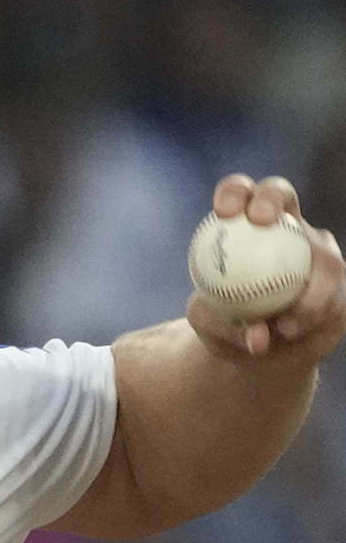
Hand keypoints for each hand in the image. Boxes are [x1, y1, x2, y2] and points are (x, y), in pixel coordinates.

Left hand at [186, 174, 345, 362]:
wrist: (255, 350)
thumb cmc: (225, 326)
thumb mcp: (210, 324)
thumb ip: (225, 322)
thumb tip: (257, 335)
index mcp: (247, 228)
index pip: (241, 194)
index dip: (235, 192)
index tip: (224, 212)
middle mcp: (287, 231)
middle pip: (283, 195)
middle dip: (271, 198)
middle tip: (261, 220)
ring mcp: (320, 254)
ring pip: (324, 258)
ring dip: (307, 292)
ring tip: (283, 326)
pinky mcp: (342, 285)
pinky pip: (336, 296)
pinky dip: (315, 314)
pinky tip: (293, 331)